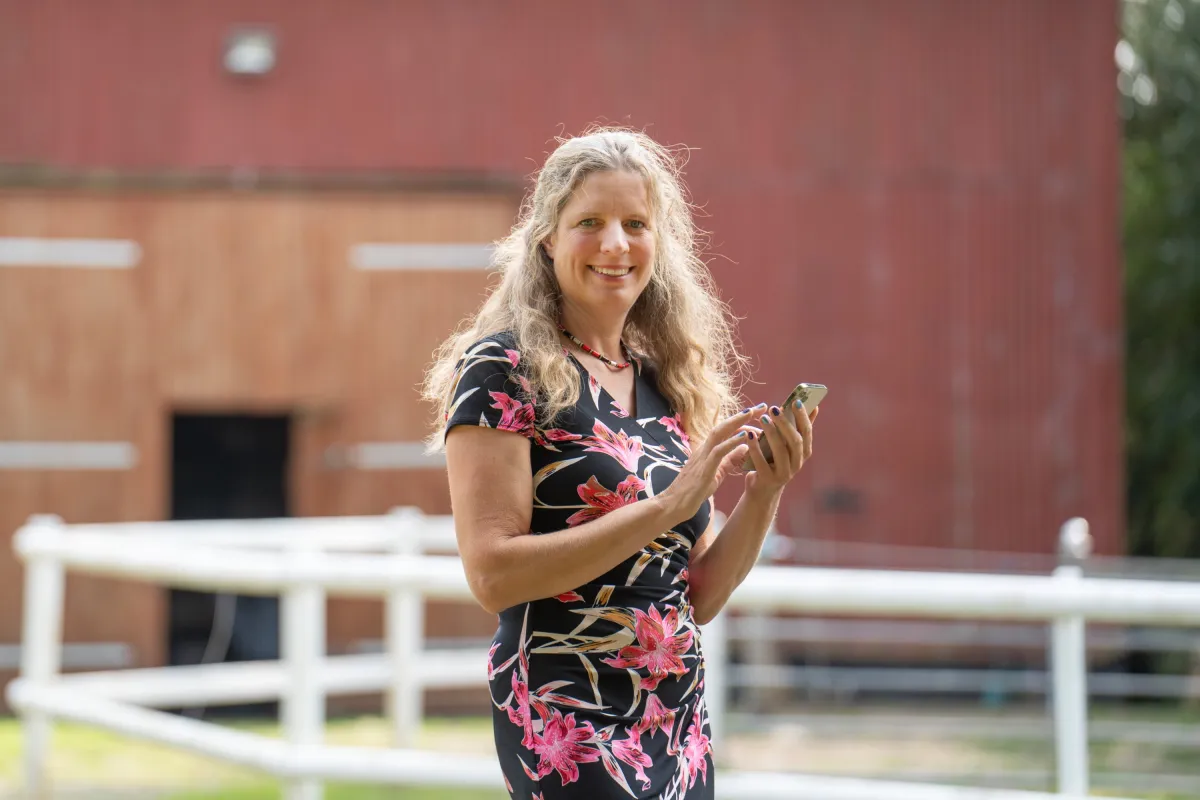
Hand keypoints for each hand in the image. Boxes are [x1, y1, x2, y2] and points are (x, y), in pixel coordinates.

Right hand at [659, 406, 757, 525]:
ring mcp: (702, 457)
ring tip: (753, 413)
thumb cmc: (693, 492)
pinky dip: (732, 442)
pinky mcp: (703, 469)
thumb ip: (729, 461)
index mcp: (706, 450)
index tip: (759, 413)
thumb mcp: (716, 473)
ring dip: (737, 422)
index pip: (725, 430)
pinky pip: (719, 451)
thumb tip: (745, 448)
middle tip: (762, 406)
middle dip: (743, 415)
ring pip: (719, 433)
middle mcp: (703, 449)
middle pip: (724, 425)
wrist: (673, 505)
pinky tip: (745, 436)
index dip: (742, 420)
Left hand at [742, 400, 817, 494]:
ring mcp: (784, 473)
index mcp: (804, 452)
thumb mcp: (789, 445)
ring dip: (771, 433)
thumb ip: (799, 427)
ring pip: (780, 452)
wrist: (763, 488)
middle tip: (774, 409)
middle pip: (795, 442)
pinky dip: (755, 448)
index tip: (796, 401)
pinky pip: (761, 462)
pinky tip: (749, 435)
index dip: (803, 417)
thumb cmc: (776, 460)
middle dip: (785, 424)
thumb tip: (814, 406)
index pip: (807, 432)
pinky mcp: (768, 479)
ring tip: (763, 418)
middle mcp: (797, 464)